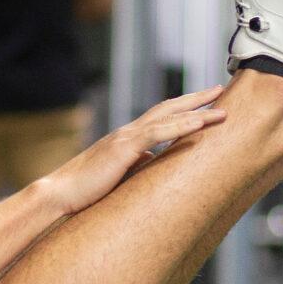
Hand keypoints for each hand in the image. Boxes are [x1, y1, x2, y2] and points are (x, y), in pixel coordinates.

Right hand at [34, 87, 229, 216]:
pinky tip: (201, 122)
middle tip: (219, 90)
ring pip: (168, 117)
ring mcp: (126, 137)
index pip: (159, 118)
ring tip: (222, 109)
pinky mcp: (124, 147)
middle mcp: (127, 132)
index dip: (181, 110)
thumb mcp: (116, 176)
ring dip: (198, 111)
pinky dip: (182, 125)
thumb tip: (153, 162)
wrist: (60, 193)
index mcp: (125, 139)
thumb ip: (135, 166)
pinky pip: (159, 132)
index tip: (203, 104)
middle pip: (168, 108)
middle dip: (195, 99)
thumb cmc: (84, 191)